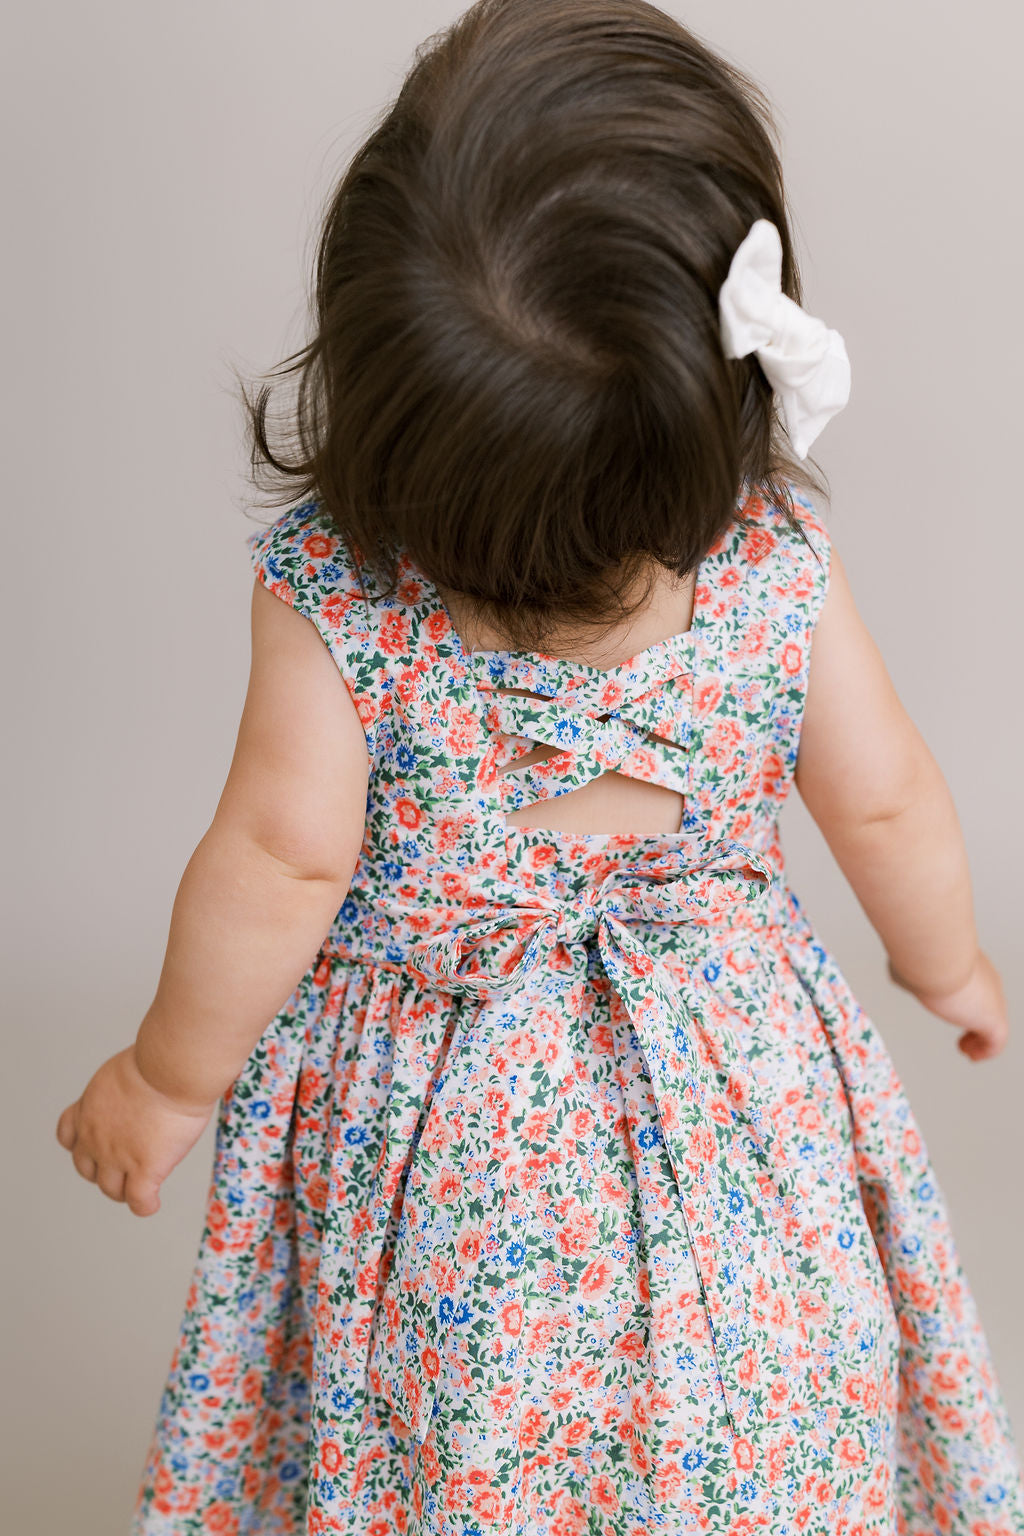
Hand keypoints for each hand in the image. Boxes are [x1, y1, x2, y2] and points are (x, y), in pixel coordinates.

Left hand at [55, 1044, 217, 1215]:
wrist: (171, 1069)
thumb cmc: (160, 1059)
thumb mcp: (125, 1069)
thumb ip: (124, 1088)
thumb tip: (144, 1086)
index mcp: (89, 1107)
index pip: (68, 1135)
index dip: (82, 1144)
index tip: (97, 1145)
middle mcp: (95, 1136)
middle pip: (87, 1169)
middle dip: (103, 1170)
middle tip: (125, 1168)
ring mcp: (118, 1156)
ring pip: (112, 1190)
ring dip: (125, 1191)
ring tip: (141, 1190)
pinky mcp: (145, 1170)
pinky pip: (139, 1201)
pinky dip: (145, 1206)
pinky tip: (153, 1203)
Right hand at [887, 950, 1008, 1060]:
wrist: (937, 955)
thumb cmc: (922, 956)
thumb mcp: (913, 961)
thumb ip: (911, 970)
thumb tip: (898, 975)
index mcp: (968, 963)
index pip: (975, 984)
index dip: (965, 999)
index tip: (953, 1008)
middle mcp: (985, 978)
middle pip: (987, 1003)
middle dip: (974, 1019)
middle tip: (963, 1035)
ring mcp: (992, 999)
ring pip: (993, 1022)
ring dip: (979, 1037)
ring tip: (966, 1049)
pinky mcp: (993, 1019)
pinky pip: (995, 1041)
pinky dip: (985, 1051)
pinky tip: (972, 1055)